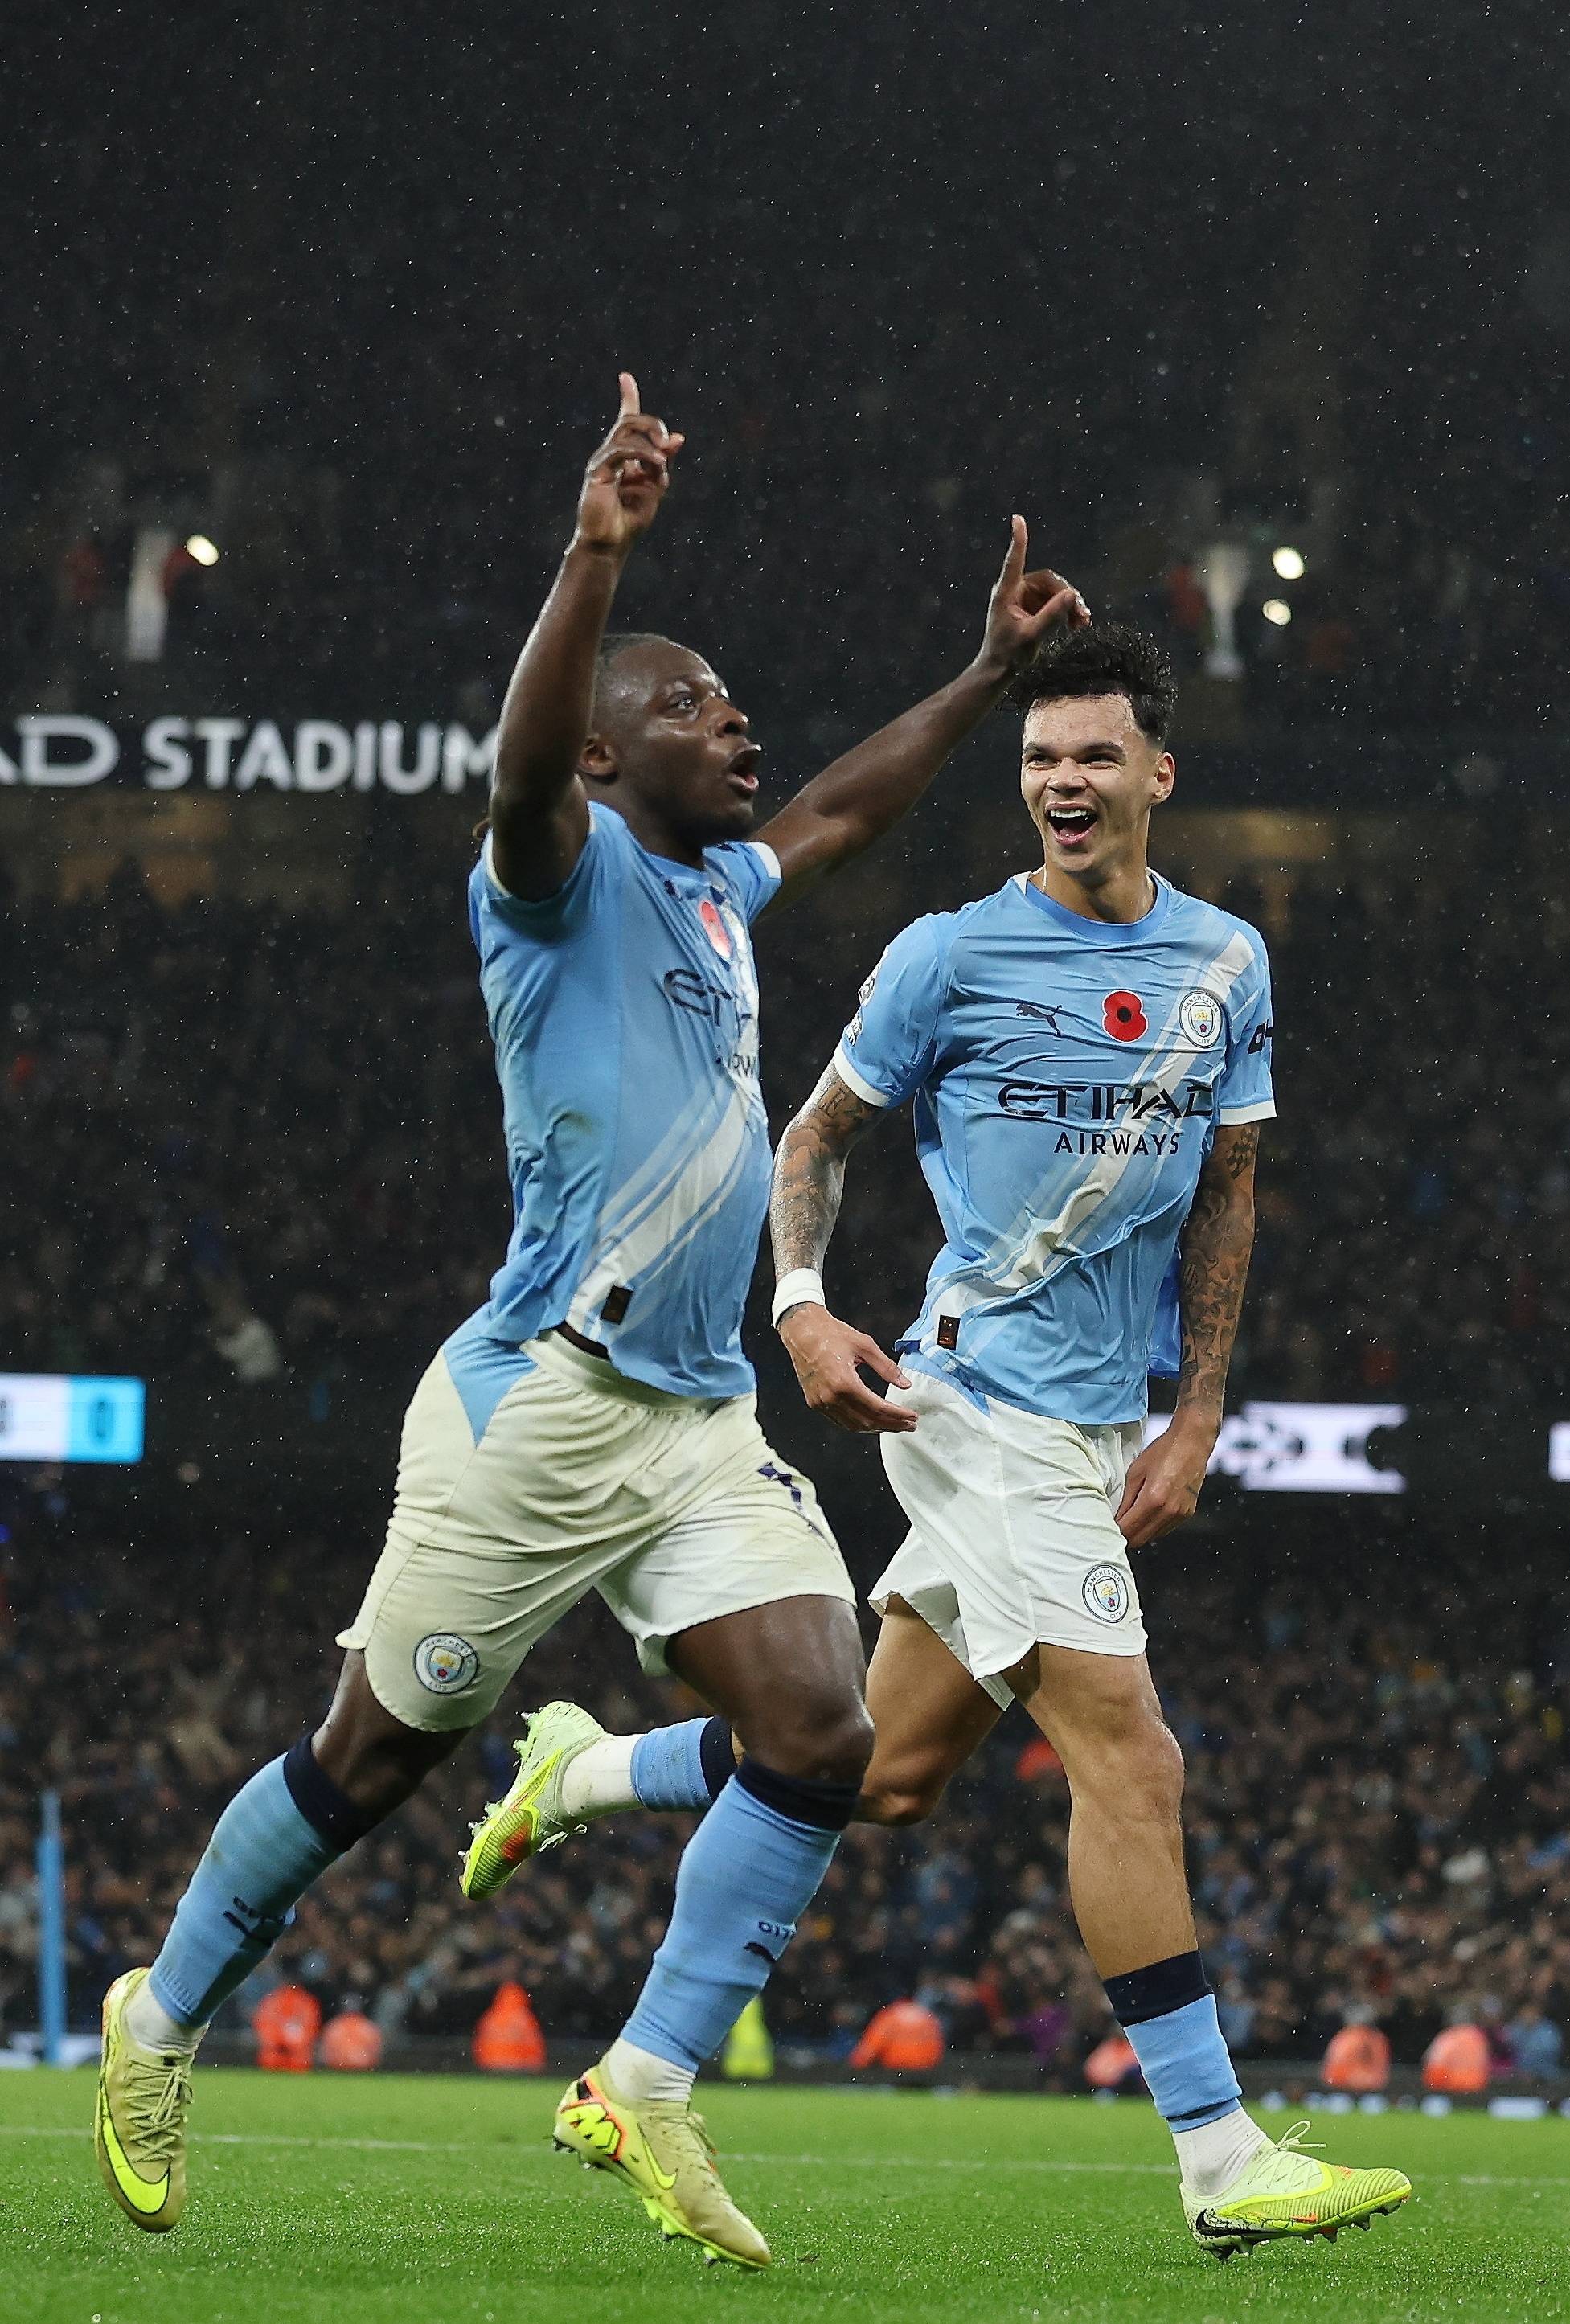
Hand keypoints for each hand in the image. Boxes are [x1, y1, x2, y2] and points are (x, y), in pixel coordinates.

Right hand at [574, 373, 684, 554]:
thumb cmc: (629, 519)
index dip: (627, 398)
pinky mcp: (597, 472)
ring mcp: (602, 462)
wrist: (610, 543)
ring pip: (625, 431)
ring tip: (664, 455)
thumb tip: (678, 437)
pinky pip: (621, 451)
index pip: (625, 421)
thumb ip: (663, 462)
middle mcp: (611, 455)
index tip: (625, 377)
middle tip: (668, 442)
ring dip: (650, 437)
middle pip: (630, 421)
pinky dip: (642, 454)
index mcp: (625, 457)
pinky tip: (657, 462)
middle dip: (652, 423)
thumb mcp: (654, 486)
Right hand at [778, 1305, 917, 1433]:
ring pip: (853, 1426)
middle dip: (891, 1425)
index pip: (878, 1407)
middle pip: (867, 1421)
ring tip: (893, 1424)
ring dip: (876, 1428)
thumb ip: (887, 1367)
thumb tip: (905, 1384)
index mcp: (844, 1382)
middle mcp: (831, 1396)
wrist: (802, 1330)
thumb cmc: (831, 1334)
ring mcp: (820, 1402)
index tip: (912, 1417)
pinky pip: (840, 1421)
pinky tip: (871, 1420)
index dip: (898, 1415)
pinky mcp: (814, 1402)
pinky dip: (858, 1424)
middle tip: (908, 1424)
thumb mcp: (865, 1345)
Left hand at [975, 517, 1089, 678]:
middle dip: (1067, 596)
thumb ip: (1051, 615)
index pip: (1014, 561)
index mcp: (1006, 593)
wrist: (1000, 670)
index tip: (1017, 519)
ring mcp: (1025, 598)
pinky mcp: (1033, 608)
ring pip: (1056, 592)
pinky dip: (1067, 612)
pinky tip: (1077, 626)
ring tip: (1082, 624)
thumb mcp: (1032, 636)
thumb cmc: (1008, 655)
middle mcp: (1015, 591)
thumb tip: (1072, 594)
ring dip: (1071, 606)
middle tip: (1083, 614)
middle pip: (1049, 581)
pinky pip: (1055, 602)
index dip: (1018, 540)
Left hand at [1114, 1412, 1216, 1549]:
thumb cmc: (1165, 1451)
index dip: (1115, 1530)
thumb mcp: (1136, 1471)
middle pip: (1140, 1539)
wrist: (1192, 1443)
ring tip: (1132, 1518)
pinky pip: (1166, 1529)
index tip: (1108, 1525)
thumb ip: (1126, 1498)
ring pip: (1153, 1537)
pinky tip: (1148, 1514)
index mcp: (1153, 1499)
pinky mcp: (1187, 1514)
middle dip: (1126, 1535)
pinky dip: (1154, 1527)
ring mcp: (1180, 1514)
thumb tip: (1117, 1516)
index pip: (1128, 1529)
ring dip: (1140, 1532)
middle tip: (1117, 1524)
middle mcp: (1169, 1511)